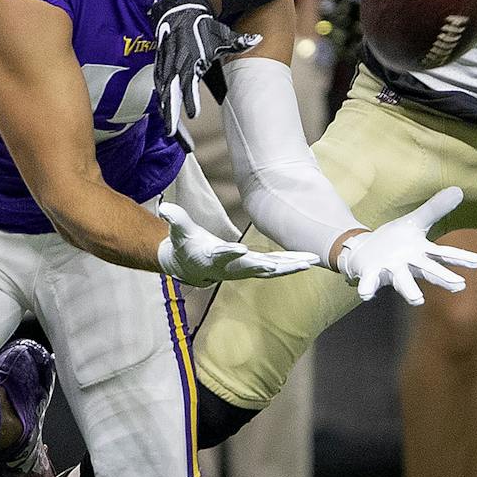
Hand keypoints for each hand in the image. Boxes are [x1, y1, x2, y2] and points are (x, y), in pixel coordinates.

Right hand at [151, 0, 260, 133]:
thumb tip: (257, 39)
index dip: (190, 99)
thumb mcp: (221, 35)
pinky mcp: (161, 65)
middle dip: (171, 112)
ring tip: (170, 130)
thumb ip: (238, 41)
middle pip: (170, 92)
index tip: (193, 114)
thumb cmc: (204, 26)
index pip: (189, 83)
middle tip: (172, 131)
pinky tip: (165, 115)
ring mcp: (166, 65)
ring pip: (163, 92)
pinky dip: (162, 101)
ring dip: (165, 110)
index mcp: (191, 59)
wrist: (182, 10)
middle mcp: (176, 64)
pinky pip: (160, 86)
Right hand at [156, 200, 317, 287]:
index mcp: (213, 256)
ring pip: (272, 269)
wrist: (190, 266)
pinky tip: (309, 259)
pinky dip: (292, 263)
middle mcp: (232, 267)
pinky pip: (276, 267)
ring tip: (311, 260)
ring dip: (292, 265)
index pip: (223, 254)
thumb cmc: (185, 244)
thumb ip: (176, 219)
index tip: (241, 250)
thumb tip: (165, 207)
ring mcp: (245, 269)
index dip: (231, 253)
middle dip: (276, 265)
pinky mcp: (254, 268)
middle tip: (295, 263)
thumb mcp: (178, 231)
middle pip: (256, 266)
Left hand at [336, 187, 476, 304]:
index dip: (464, 259)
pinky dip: (368, 289)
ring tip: (418, 300)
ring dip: (409, 290)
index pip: (445, 255)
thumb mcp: (415, 221)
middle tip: (459, 286)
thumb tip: (459, 190)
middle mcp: (409, 265)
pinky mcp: (371, 273)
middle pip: (428, 271)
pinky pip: (370, 283)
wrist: (365, 251)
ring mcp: (390, 270)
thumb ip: (435, 209)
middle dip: (442, 278)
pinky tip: (366, 295)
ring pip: (402, 281)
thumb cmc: (395, 240)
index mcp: (421, 252)